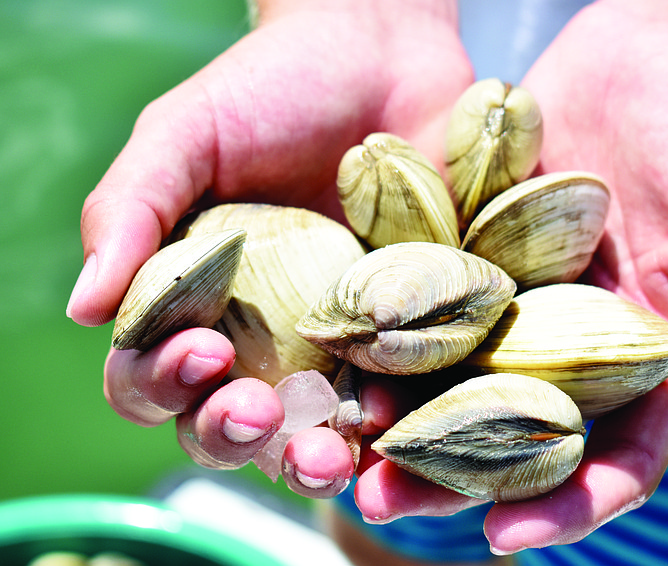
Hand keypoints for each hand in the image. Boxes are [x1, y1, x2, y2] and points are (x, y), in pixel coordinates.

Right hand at [66, 0, 472, 470]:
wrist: (383, 53)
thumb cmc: (272, 87)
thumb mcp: (185, 134)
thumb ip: (129, 211)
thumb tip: (83, 307)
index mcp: (192, 299)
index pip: (156, 371)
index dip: (163, 380)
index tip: (201, 349)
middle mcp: (259, 334)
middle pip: (228, 422)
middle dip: (231, 434)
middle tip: (253, 413)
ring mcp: (335, 341)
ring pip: (309, 432)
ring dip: (307, 460)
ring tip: (324, 459)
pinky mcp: (404, 333)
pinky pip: (394, 397)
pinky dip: (389, 425)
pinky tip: (392, 424)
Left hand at [354, 0, 667, 552]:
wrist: (658, 47)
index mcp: (647, 360)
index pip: (612, 456)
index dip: (568, 503)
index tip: (507, 537)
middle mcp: (573, 343)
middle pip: (511, 430)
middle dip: (452, 474)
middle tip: (383, 503)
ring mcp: (517, 297)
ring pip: (453, 373)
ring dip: (400, 413)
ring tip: (340, 445)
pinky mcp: (473, 248)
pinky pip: (425, 296)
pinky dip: (386, 326)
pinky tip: (336, 347)